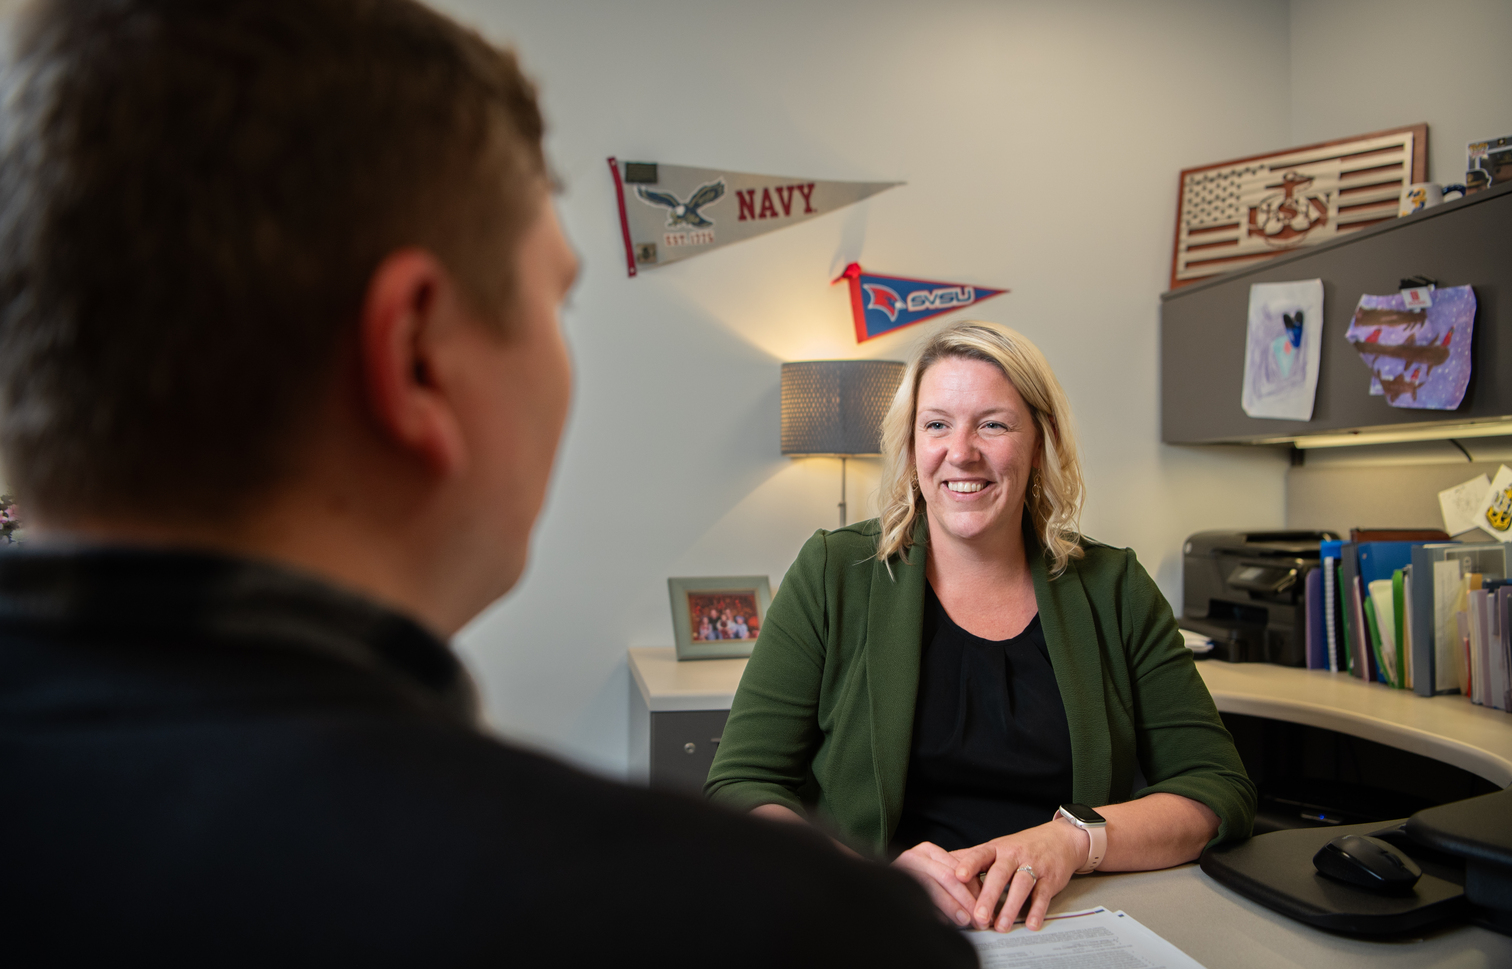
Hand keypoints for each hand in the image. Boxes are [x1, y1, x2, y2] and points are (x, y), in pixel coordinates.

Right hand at [892, 841, 980, 926]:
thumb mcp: (936, 877)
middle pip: (947, 876)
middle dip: (967, 900)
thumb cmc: (914, 884)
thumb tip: (981, 899)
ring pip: (932, 886)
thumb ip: (955, 882)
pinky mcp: (893, 883)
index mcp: (927, 851)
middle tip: (979, 919)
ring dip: (951, 906)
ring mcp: (901, 869)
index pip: (958, 868)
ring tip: (964, 921)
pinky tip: (942, 924)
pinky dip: (931, 912)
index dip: (975, 888)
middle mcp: (914, 856)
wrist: (879, 890)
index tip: (985, 907)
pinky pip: (915, 898)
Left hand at [949, 819, 1087, 931]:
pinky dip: (1037, 910)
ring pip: (1021, 885)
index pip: (980, 855)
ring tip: (1000, 926)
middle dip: (988, 896)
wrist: (1061, 839)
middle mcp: (1014, 855)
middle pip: (1000, 874)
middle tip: (979, 916)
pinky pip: (1043, 895)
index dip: (969, 864)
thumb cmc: (1023, 846)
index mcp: (997, 848)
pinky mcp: (1050, 879)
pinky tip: (1031, 923)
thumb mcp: (996, 847)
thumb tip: (943, 862)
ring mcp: (1033, 866)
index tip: (957, 877)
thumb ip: (972, 857)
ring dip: (1011, 907)